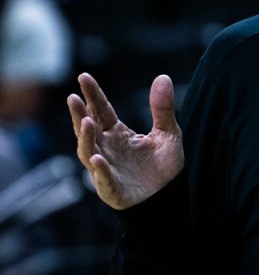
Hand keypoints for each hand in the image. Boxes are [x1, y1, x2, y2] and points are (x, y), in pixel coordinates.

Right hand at [67, 72, 183, 208]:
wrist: (168, 197)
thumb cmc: (163, 166)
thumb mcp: (168, 132)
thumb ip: (162, 108)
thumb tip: (163, 77)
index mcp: (117, 133)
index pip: (101, 110)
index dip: (92, 95)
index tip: (84, 77)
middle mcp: (106, 148)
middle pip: (88, 128)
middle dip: (79, 113)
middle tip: (73, 98)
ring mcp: (106, 168)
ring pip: (88, 151)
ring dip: (85, 137)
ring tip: (86, 122)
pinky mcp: (111, 189)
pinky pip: (103, 178)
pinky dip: (99, 169)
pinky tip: (97, 158)